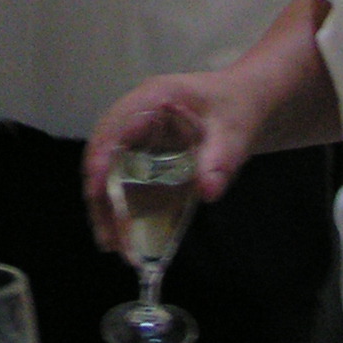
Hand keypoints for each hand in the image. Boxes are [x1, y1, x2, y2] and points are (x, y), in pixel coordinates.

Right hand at [84, 74, 257, 251]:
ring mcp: (135, 132)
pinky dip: (120, 203)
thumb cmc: (236, 107)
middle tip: (108, 237)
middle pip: (102, 153)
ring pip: (108, 168)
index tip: (97, 192)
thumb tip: (208, 193)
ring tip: (113, 244)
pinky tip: (125, 231)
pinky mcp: (142, 149)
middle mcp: (134, 114)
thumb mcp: (235, 132)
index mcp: (151, 99)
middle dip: (100, 195)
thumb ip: (221, 160)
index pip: (114, 127)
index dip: (102, 159)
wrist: (244, 99)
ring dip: (106, 205)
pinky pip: (122, 175)